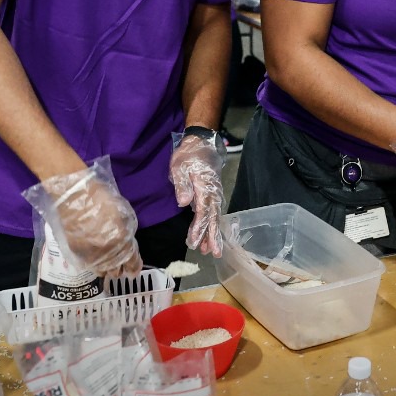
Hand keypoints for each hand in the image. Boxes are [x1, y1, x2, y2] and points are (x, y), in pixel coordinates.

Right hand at [22, 158, 142, 277]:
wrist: (75, 197)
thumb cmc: (101, 200)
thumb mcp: (123, 215)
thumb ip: (127, 233)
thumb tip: (127, 245)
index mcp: (122, 240)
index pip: (132, 262)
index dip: (134, 267)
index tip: (134, 271)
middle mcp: (108, 252)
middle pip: (116, 271)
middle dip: (120, 268)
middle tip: (120, 264)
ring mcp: (91, 255)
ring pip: (102, 272)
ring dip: (107, 268)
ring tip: (107, 261)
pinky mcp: (77, 254)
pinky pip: (90, 265)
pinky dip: (94, 263)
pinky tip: (95, 256)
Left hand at [169, 133, 227, 256]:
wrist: (201, 142)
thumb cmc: (188, 154)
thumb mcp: (180, 166)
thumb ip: (182, 184)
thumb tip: (183, 203)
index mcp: (204, 187)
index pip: (202, 211)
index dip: (199, 228)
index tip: (194, 242)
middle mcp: (212, 192)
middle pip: (213, 217)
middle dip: (212, 236)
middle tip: (213, 253)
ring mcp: (214, 193)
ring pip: (215, 216)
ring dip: (213, 233)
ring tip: (210, 250)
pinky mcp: (212, 193)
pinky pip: (214, 212)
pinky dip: (212, 224)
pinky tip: (209, 234)